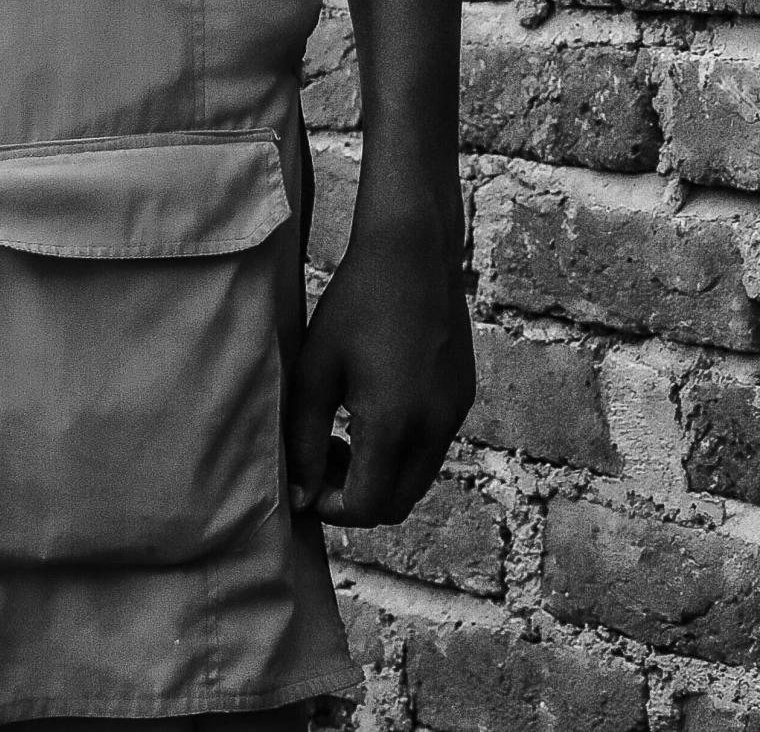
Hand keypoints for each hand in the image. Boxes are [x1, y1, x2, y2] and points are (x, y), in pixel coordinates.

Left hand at [284, 200, 474, 525]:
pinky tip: (374, 403)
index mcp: (393, 425)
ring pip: (417, 477)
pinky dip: (403, 447)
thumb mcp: (316, 369)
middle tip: (325, 455)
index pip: (366, 507)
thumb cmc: (354, 304)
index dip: (330, 507)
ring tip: (345, 428)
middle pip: (396, 504)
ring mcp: (454, 413)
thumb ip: (306, 439)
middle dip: (356, 496)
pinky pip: (432, 445)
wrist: (411, 251)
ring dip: (381, 473)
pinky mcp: (462, 396)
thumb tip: (298, 496)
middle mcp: (433, 428)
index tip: (306, 480)